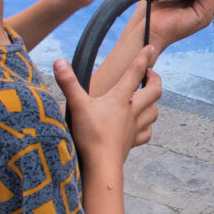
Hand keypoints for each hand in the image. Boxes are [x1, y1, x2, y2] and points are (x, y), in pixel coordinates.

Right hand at [56, 45, 160, 167]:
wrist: (102, 165)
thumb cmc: (91, 135)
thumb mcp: (76, 105)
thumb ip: (68, 83)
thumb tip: (59, 61)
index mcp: (120, 98)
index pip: (135, 72)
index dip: (143, 58)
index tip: (151, 47)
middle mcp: (132, 110)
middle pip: (155, 91)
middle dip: (155, 80)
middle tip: (149, 74)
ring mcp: (135, 127)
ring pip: (155, 111)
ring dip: (153, 103)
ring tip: (145, 98)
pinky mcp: (133, 142)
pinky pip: (147, 132)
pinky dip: (147, 126)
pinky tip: (140, 126)